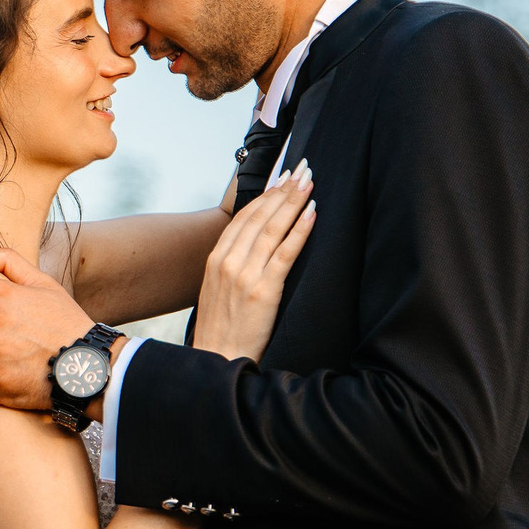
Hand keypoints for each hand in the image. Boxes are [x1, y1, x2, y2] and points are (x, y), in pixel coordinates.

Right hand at [188, 165, 316, 361]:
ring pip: (273, 228)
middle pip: (260, 215)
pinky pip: (285, 253)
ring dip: (294, 201)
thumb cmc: (223, 328)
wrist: (218, 360)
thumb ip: (233, 265)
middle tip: (303, 168)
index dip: (266, 194)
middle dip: (283, 189)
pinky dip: (300, 230)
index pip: (244, 216)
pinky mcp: (263, 290)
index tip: (283, 176)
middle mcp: (227, 261)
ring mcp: (244, 274)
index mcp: (216, 258)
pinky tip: (312, 213)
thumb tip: (254, 246)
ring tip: (310, 182)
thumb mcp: (218, 290)